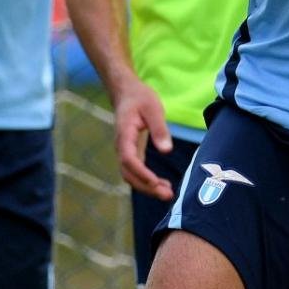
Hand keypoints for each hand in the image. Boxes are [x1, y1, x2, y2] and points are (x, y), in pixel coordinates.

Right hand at [112, 77, 174, 200]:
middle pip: (129, 174)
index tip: (155, 181)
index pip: (129, 159)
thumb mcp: (153, 108)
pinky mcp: (131, 152)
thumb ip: (159, 129)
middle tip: (167, 195)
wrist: (127, 93)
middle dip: (146, 187)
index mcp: (124, 135)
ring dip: (147, 187)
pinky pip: (136, 171)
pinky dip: (147, 181)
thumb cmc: (140, 98)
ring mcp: (125, 151)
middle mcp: (121, 147)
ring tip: (167, 194)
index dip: (141, 173)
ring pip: (131, 176)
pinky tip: (162, 185)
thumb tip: (167, 150)